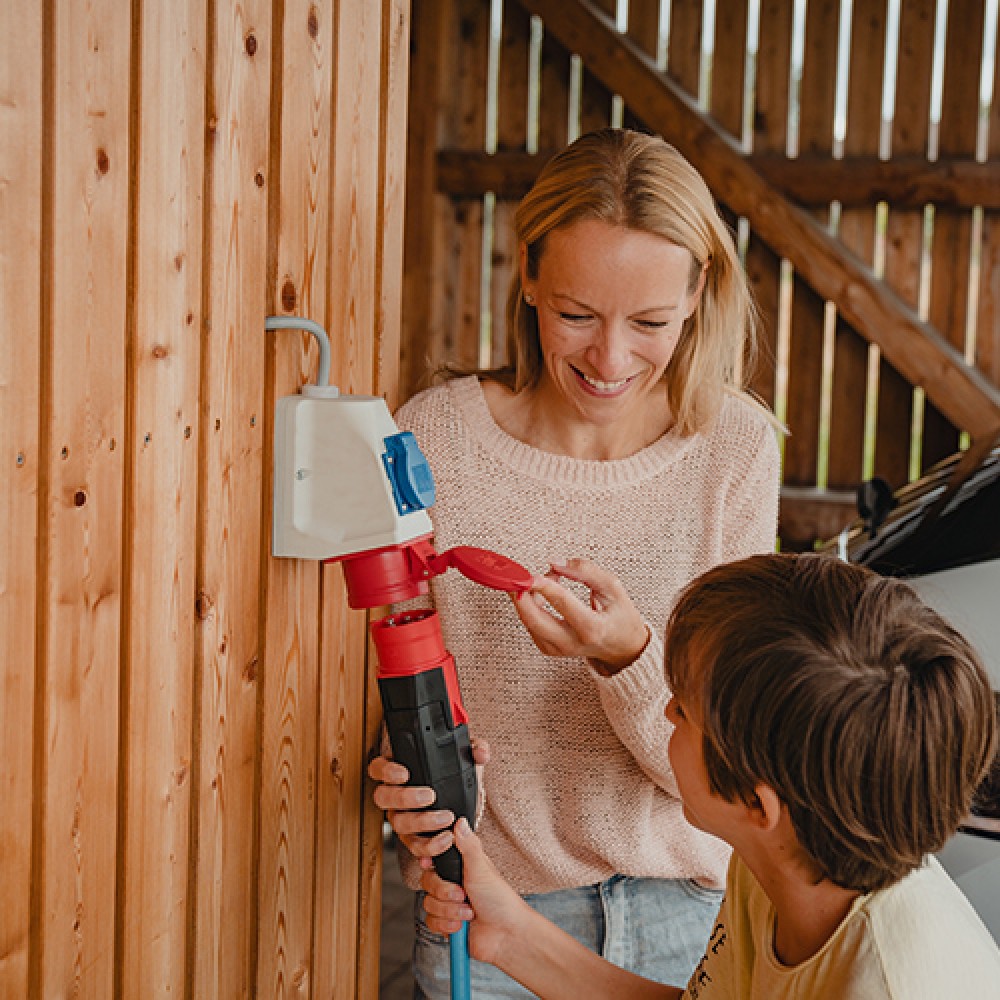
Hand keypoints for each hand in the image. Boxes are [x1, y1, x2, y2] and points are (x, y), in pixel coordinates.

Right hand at [368, 740, 490, 860]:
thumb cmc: (455, 776)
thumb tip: (480, 753)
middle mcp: (394, 797)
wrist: (461, 804)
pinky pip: (414, 848)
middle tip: (429, 796)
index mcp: (398, 772)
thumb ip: (475, 749)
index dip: (387, 771)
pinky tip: (444, 843)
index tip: (405, 773)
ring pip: (399, 824)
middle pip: (383, 798)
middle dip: (406, 797)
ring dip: (422, 823)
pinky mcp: (413, 840)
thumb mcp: (464, 759)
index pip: (378, 768)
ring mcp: (400, 819)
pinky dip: (429, 848)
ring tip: (446, 820)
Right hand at [419, 818, 526, 965]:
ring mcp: (448, 904)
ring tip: (468, 912)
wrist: (505, 935)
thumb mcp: (482, 868)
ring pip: (428, 903)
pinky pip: (431, 921)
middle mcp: (453, 884)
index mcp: (461, 866)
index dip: (429, 862)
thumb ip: (468, 845)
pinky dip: (446, 924)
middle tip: (463, 894)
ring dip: (449, 910)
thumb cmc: (500, 899)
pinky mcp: (446, 923)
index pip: (435, 858)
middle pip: (427, 881)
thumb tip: (460, 821)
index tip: (429, 864)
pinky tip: (461, 924)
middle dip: (444, 892)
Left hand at [512, 557, 649, 673]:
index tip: (531, 573)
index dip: (543, 584)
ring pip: (528, 622)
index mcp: (592, 628)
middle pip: (534, 619)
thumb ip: (585, 571)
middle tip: (518, 575)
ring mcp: (559, 649)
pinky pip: (530, 626)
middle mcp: (573, 642)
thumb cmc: (620, 616)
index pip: (562, 602)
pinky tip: (542, 594)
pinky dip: (531, 606)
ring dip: (527, 597)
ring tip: (544, 580)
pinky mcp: (549, 649)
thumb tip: (555, 563)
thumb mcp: (612, 587)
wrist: (624, 648)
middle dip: (521, 595)